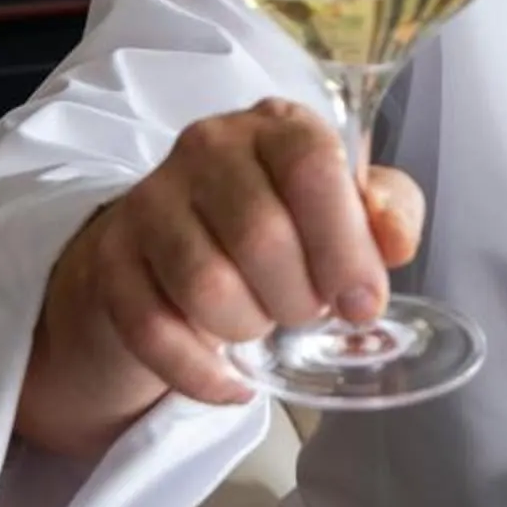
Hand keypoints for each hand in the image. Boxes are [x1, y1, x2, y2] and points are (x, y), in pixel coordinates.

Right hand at [14, 99, 425, 460]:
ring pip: (206, 287)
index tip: (363, 303)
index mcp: (278, 126)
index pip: (312, 169)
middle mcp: (208, 147)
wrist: (181, 246)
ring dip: (249, 327)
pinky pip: (153, 330)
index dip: (345, 247)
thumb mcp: (350, 207)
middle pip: (261, 237)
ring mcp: (150, 200)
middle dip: (299, 299)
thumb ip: (388, 213)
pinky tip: (231, 381)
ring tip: (264, 323)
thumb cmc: (286, 222)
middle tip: (307, 310)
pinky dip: (200, 372)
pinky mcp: (112, 258)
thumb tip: (394, 243)